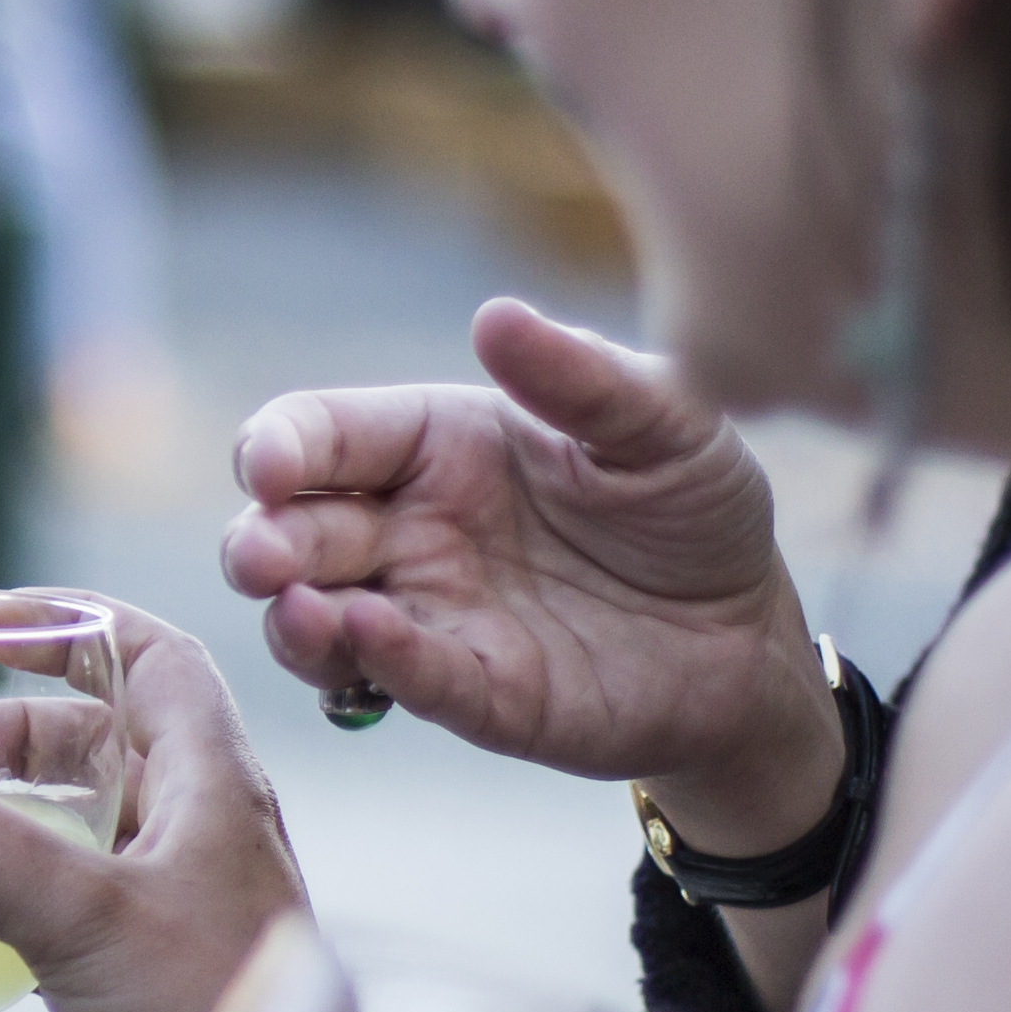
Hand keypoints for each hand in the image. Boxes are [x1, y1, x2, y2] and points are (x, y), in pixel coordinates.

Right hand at [0, 593, 300, 1011]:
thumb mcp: (84, 918)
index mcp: (211, 784)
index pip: (154, 657)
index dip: (74, 623)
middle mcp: (202, 828)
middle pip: (101, 736)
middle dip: (9, 730)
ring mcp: (181, 898)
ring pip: (84, 819)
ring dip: (7, 808)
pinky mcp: (155, 964)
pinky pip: (75, 894)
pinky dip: (15, 883)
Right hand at [223, 302, 842, 851]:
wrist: (748, 633)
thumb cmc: (690, 508)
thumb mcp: (661, 424)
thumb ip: (581, 377)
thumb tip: (495, 315)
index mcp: (434, 447)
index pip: (323, 435)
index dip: (279, 446)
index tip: (268, 464)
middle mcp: (411, 532)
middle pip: (295, 533)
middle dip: (261, 544)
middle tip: (264, 556)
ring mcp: (433, 618)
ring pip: (319, 622)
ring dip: (292, 620)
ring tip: (304, 610)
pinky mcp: (476, 696)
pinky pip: (410, 681)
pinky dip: (381, 662)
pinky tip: (372, 638)